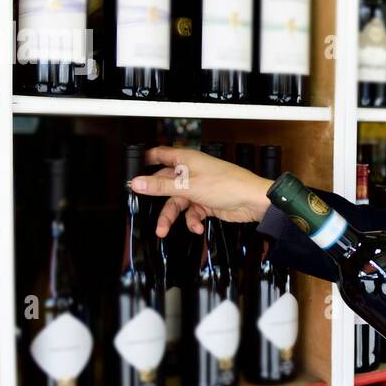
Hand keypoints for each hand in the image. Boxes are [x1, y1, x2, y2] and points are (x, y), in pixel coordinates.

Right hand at [130, 146, 272, 237]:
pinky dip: (192, 221)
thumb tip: (137, 183)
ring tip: (164, 231)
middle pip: (165, 185)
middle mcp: (191, 172)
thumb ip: (161, 187)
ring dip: (172, 217)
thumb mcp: (188, 187)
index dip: (145, 162)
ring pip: (177, 202)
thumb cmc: (228, 185)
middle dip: (157, 200)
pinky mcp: (206, 202)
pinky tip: (197, 227)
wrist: (253, 202)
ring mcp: (199, 187)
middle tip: (146, 213)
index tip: (132, 173)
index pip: (160, 155)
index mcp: (186, 160)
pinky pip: (192, 212)